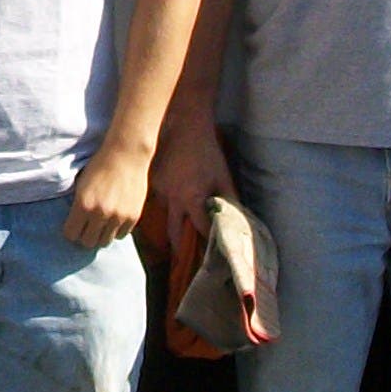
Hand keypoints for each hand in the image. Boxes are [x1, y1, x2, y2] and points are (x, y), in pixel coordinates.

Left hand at [64, 134, 154, 250]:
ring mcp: (118, 216)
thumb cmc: (99, 166)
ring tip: (101, 225)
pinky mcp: (133, 216)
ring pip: (105, 242)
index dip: (71, 231)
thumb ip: (77, 206)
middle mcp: (100, 213)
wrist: (126, 154)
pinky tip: (115, 219)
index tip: (73, 226)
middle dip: (85, 236)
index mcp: (83, 204)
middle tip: (87, 228)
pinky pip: (121, 235)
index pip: (71, 234)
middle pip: (88, 242)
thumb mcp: (81, 185)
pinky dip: (117, 230)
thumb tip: (74, 227)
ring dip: (101, 235)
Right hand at [148, 124, 234, 256]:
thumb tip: (239, 218)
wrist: (184, 126)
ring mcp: (158, 191)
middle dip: (180, 250)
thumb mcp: (223, 176)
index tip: (213, 252)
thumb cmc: (207, 151)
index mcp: (191, 199)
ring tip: (176, 239)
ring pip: (165, 216)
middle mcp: (172, 199)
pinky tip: (171, 205)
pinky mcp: (151, 183)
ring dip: (173, 225)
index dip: (209, 239)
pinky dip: (167, 206)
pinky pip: (159, 201)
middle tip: (184, 265)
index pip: (202, 228)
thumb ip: (231, 199)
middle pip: (175, 234)